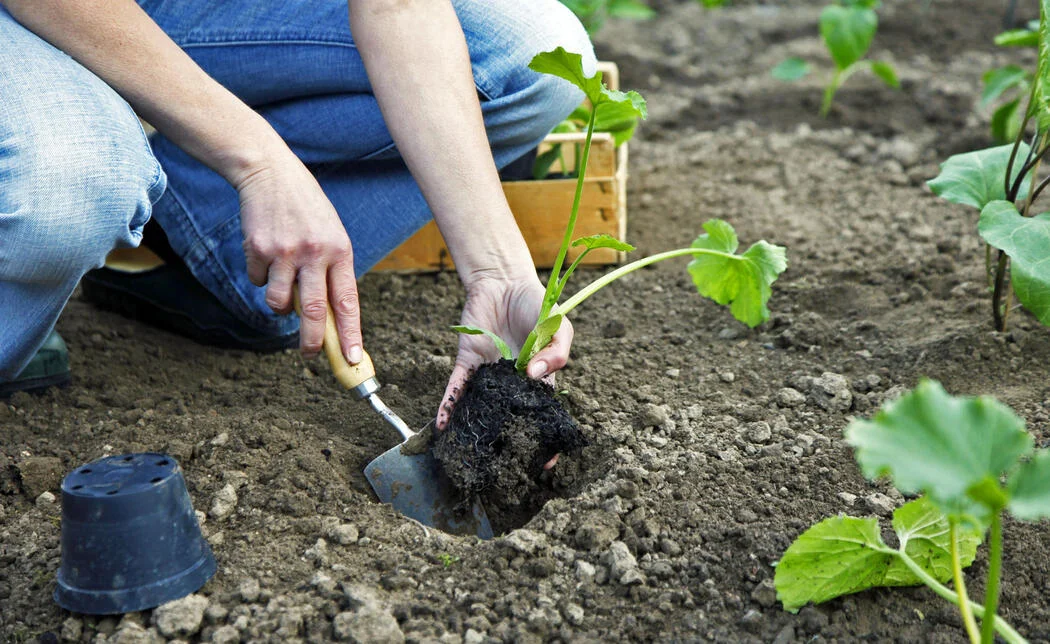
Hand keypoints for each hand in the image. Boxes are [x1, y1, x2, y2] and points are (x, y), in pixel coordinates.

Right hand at [236, 152, 361, 362]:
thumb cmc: (307, 210)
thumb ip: (332, 272)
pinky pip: (258, 281)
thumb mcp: (331, 235)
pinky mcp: (258, 249)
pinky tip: (267, 254)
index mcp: (340, 250)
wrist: (271, 172)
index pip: (348, 301)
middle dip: (313, 341)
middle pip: (315, 311)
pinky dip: (262, 277)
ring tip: (283, 283)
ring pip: (279, 302)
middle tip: (311, 355)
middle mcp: (315, 253)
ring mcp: (285, 252)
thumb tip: (329, 319)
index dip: (351, 333)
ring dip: (279, 305)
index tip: (353, 359)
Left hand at [437, 275, 573, 468]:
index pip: (543, 412)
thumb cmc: (536, 303)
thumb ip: (556, 351)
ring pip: (480, 407)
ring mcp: (488, 374)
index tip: (546, 462)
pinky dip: (448, 406)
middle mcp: (512, 380)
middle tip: (504, 469)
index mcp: (539, 377)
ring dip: (474, 428)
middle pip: (509, 416)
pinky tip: (442, 424)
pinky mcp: (467, 363)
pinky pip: (456, 389)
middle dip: (507, 442)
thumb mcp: (558, 325)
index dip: (545, 437)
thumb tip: (535, 374)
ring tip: (468, 456)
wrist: (504, 280)